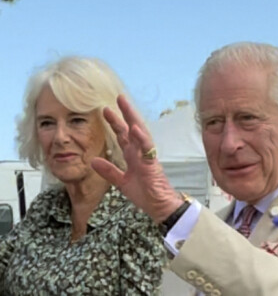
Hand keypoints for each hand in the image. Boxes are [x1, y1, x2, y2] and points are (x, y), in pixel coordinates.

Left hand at [91, 95, 182, 222]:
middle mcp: (139, 152)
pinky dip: (141, 138)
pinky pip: (147, 148)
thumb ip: (109, 171)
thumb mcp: (121, 182)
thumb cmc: (144, 193)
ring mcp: (146, 156)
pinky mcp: (152, 164)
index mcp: (132, 156)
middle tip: (118, 97)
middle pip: (131, 128)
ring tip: (125, 104)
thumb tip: (93, 160)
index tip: (106, 110)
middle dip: (125, 113)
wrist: (158, 206)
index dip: (115, 122)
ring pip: (140, 133)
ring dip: (132, 118)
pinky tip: (134, 128)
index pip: (122, 135)